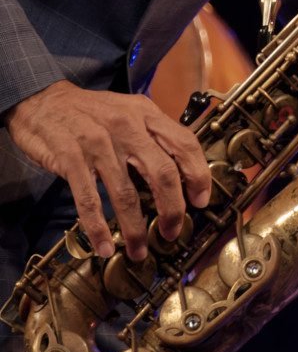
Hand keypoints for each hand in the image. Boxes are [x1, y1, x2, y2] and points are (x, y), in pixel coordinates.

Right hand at [5, 81, 211, 261]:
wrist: (42, 100)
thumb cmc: (90, 112)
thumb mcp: (128, 112)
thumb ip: (151, 135)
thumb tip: (178, 172)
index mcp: (145, 114)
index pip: (184, 144)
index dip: (198, 175)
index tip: (201, 201)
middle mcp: (126, 126)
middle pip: (162, 172)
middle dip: (172, 209)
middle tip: (172, 232)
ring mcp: (98, 142)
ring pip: (126, 193)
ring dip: (134, 228)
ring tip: (138, 250)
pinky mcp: (70, 157)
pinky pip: (88, 199)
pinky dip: (97, 227)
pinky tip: (103, 246)